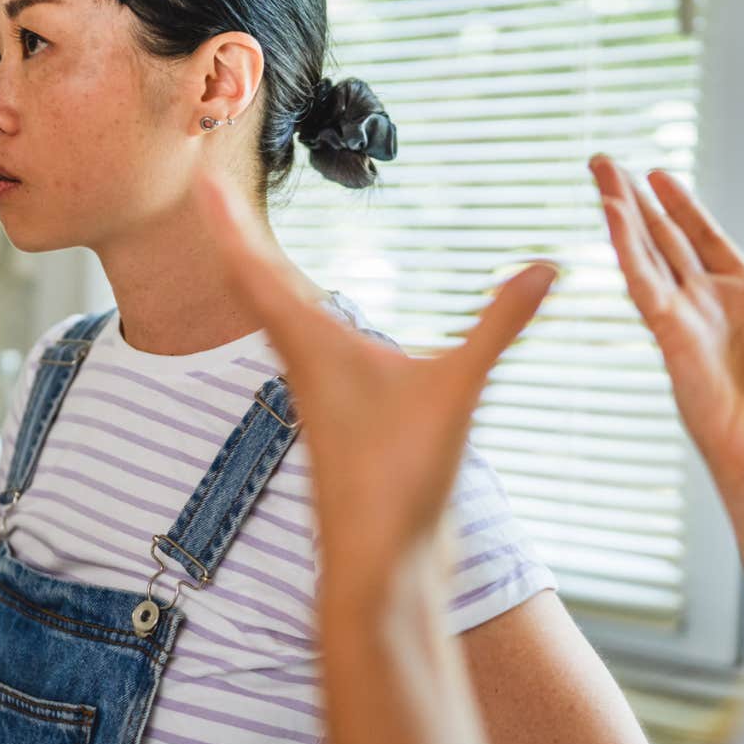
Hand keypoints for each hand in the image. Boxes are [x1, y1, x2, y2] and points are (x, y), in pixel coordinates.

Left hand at [192, 168, 557, 603]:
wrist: (379, 567)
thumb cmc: (398, 482)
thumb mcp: (456, 392)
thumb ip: (499, 326)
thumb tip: (546, 267)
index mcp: (311, 344)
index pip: (258, 266)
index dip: (229, 219)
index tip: (197, 176)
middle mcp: (304, 360)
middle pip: (256, 281)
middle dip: (236, 230)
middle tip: (210, 184)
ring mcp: (318, 388)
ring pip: (274, 315)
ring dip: (259, 269)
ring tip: (244, 233)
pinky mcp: (340, 413)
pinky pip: (303, 341)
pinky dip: (293, 308)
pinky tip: (309, 313)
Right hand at [590, 157, 743, 632]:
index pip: (706, 240)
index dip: (682, 207)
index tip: (657, 174)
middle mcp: (712, 308)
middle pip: (664, 239)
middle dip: (636, 200)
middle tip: (606, 164)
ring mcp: (688, 322)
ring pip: (646, 253)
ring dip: (621, 212)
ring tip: (599, 173)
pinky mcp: (672, 338)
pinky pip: (644, 284)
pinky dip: (626, 248)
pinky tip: (612, 214)